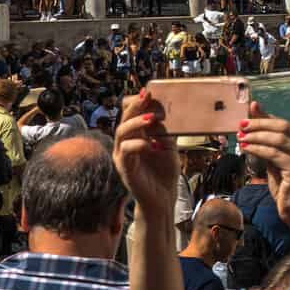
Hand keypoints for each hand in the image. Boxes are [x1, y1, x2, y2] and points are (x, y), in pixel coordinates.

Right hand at [112, 89, 179, 217]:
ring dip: (136, 122)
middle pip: (124, 119)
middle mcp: (125, 143)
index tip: (149, 92)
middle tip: (148, 96)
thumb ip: (162, 130)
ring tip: (152, 118)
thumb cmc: (164, 172)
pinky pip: (126, 151)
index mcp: (135, 136)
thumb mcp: (167, 145)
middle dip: (135, 106)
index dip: (136, 102)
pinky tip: (153, 145)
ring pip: (121, 132)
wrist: (163, 197)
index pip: (128, 114)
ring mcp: (122, 155)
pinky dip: (139, 144)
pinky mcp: (124, 168)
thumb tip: (159, 112)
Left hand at [239, 99, 289, 232]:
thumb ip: (271, 142)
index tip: (247, 116)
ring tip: (241, 138)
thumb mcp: (281, 161)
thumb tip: (256, 116)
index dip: (266, 118)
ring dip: (256, 137)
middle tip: (241, 126)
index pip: (287, 124)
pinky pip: (273, 154)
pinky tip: (246, 149)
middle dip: (259, 124)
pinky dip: (257, 149)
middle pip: (283, 127)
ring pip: (277, 139)